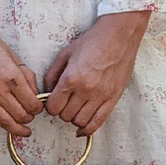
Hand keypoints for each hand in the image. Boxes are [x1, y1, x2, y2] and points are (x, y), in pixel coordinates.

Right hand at [0, 0, 43, 135]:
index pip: (32, 104)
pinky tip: (4, 117)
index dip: (37, 109)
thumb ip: (26, 76)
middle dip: (29, 119)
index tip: (37, 108)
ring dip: (17, 128)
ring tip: (22, 129)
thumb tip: (35, 94)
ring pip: (6, 123)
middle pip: (21, 116)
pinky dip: (0, 120)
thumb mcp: (12, 55)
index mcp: (11, 75)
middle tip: (30, 117)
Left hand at [44, 11, 150, 135]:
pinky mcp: (112, 99)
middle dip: (63, 111)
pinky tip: (82, 129)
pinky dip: (88, 129)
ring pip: (80, 122)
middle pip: (65, 116)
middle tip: (66, 102)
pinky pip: (97, 123)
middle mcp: (85, 90)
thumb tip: (46, 92)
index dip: (51, 106)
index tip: (54, 102)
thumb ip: (52, 74)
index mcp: (71, 78)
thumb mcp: (65, 53)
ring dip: (75, 118)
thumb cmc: (93, 41)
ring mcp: (100, 96)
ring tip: (76, 109)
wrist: (119, 35)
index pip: (53, 107)